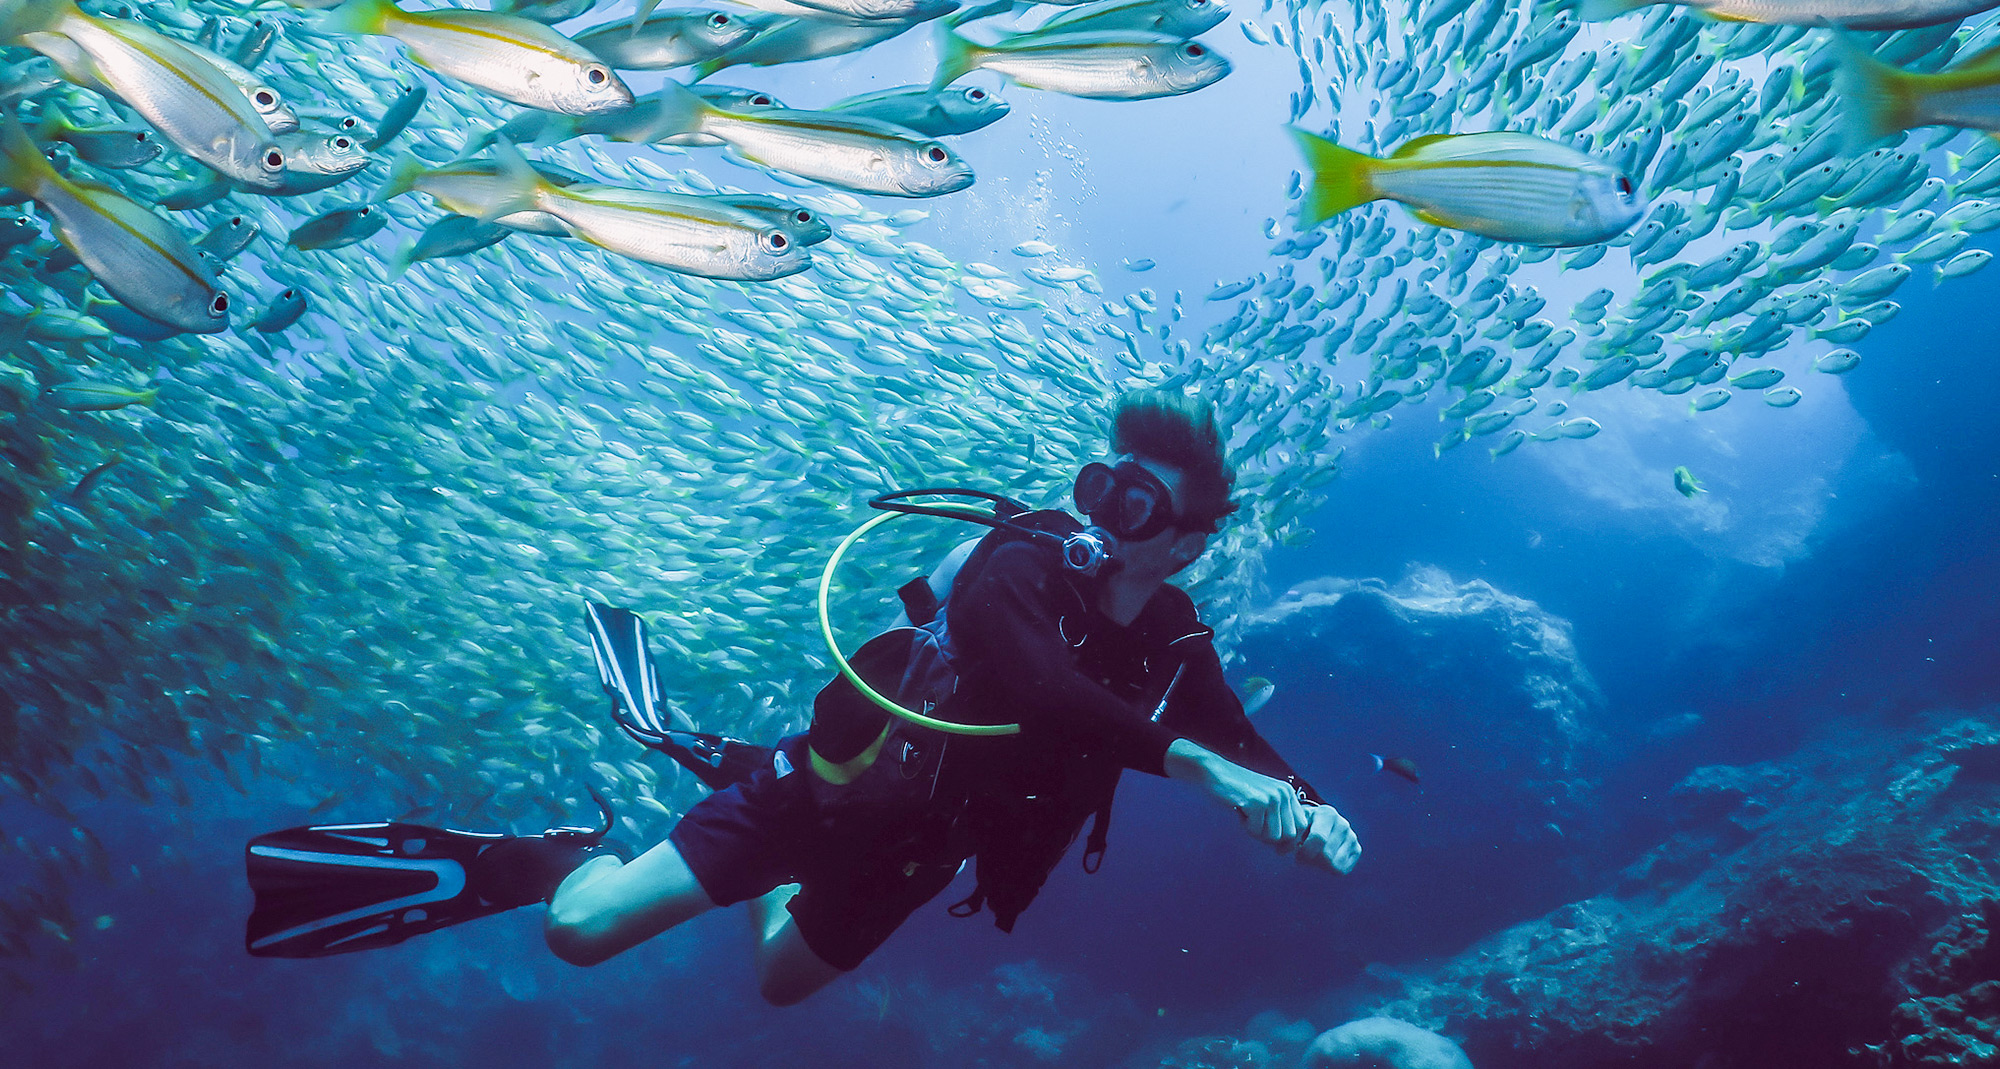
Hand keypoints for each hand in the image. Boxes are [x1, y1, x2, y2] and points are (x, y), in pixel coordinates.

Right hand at [1164, 739, 1307, 847]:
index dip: (1289, 840)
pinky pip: (1256, 831)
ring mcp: (1271, 798)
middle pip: (1288, 835)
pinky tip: (1240, 811)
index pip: (1301, 825)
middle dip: (1270, 837)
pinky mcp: (1257, 803)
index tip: (1276, 846)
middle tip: (1254, 825)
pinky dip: (1245, 827)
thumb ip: (1279, 816)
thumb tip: (1288, 847)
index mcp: (1288, 793)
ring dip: (1257, 832)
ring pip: (1273, 836)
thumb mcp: (1264, 799)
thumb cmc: (1237, 790)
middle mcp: (1283, 794)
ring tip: (1246, 816)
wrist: (1214, 772)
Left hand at [1293, 804, 1360, 873]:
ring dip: (1319, 865)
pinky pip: (1342, 869)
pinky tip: (1322, 861)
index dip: (1304, 852)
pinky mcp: (1357, 849)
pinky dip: (1329, 870)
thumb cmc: (1302, 826)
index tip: (1296, 854)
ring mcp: (1352, 836)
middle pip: (1326, 855)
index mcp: (1327, 814)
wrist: (1318, 823)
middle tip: (1302, 857)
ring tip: (1312, 857)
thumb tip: (1281, 851)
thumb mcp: (1294, 827)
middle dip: (1311, 860)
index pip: (1318, 839)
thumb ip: (1287, 837)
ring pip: (1335, 864)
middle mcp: (1343, 824)